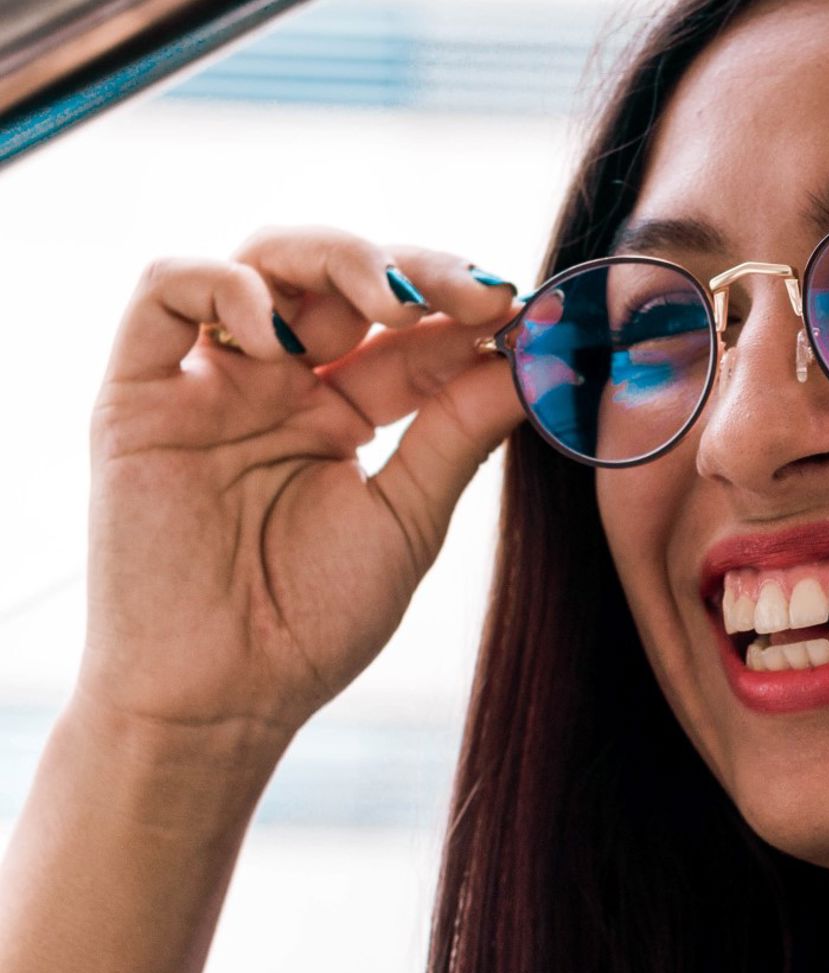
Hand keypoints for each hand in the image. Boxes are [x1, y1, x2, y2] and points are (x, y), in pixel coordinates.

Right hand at [79, 226, 523, 737]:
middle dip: (415, 269)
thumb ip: (460, 432)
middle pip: (343, 277)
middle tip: (474, 294)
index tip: (525, 311)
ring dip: (336, 260)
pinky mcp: (139, 393)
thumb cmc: (312, 624)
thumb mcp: (408, 518)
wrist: (221, 702)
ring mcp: (211, 382)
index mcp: (346, 411)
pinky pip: (164, 292)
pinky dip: (226, 284)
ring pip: (263, 261)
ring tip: (392, 304)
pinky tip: (282, 331)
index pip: (411, 329)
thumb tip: (534, 357)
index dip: (465, 310)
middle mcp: (279, 383)